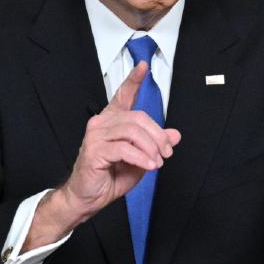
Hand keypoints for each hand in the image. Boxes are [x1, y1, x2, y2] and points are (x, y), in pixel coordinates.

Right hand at [29, 61, 180, 248]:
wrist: (88, 197)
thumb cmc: (110, 176)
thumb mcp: (141, 159)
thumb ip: (155, 145)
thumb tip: (175, 135)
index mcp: (111, 121)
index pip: (123, 95)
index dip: (133, 80)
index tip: (143, 66)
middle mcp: (102, 123)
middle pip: (138, 118)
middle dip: (157, 136)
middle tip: (166, 153)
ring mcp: (96, 135)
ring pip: (133, 131)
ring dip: (151, 148)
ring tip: (157, 162)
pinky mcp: (94, 150)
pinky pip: (124, 148)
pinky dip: (141, 157)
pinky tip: (149, 166)